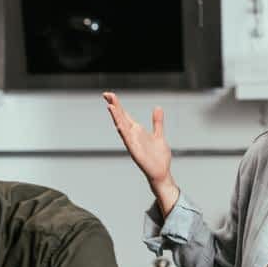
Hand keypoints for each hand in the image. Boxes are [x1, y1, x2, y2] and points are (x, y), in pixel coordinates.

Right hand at [102, 91, 178, 209]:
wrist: (161, 172)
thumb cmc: (159, 157)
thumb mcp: (159, 135)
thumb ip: (157, 122)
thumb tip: (157, 108)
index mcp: (137, 131)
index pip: (125, 115)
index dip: (118, 105)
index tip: (110, 95)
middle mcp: (132, 136)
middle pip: (121, 118)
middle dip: (114, 106)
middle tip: (106, 94)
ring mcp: (132, 143)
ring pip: (122, 127)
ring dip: (116, 117)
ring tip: (110, 106)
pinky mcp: (135, 151)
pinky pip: (128, 140)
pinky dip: (123, 131)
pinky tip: (119, 124)